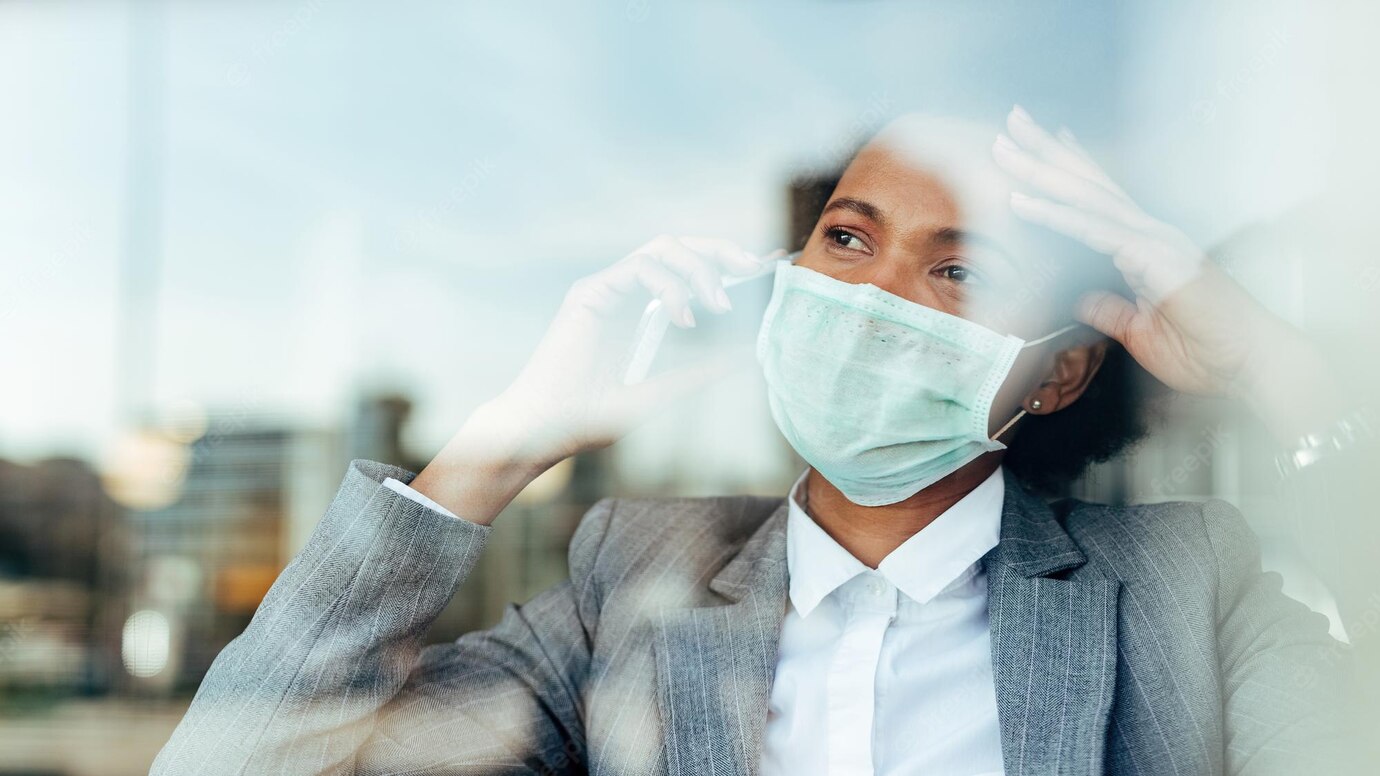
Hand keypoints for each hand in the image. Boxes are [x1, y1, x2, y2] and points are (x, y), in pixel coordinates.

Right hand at [495, 234, 769, 461]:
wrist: (545, 432)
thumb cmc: (591, 419)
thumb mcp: (661, 394)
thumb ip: (698, 373)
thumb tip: (744, 358)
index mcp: (640, 310)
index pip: (689, 270)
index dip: (728, 261)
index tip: (768, 263)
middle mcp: (623, 291)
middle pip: (679, 247)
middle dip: (721, 251)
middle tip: (755, 267)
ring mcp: (605, 288)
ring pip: (662, 247)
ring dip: (699, 269)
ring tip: (720, 305)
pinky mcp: (589, 292)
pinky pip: (638, 267)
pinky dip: (669, 286)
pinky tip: (684, 317)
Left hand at [991, 104, 1327, 414]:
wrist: (1247, 365)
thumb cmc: (1204, 349)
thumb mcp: (1138, 330)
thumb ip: (1109, 310)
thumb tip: (1080, 299)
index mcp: (1146, 246)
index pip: (1099, 198)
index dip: (1070, 167)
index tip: (1038, 142)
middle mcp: (1150, 234)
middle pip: (1089, 184)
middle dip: (1048, 152)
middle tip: (1012, 121)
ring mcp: (1155, 241)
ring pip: (1087, 197)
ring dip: (1043, 171)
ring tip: (1006, 149)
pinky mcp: (1156, 259)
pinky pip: (1096, 232)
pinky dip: (1058, 215)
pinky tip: (1026, 202)